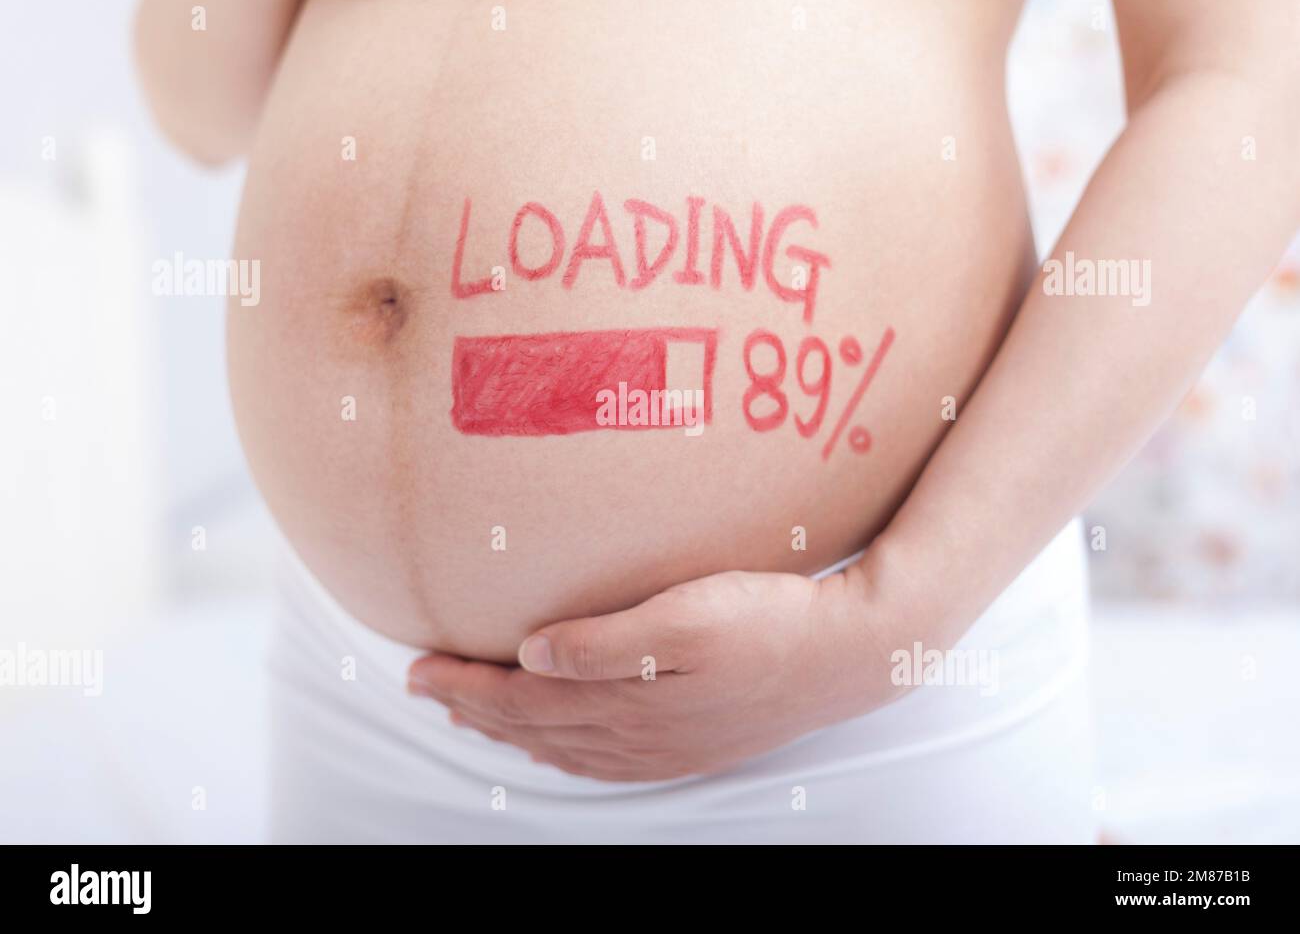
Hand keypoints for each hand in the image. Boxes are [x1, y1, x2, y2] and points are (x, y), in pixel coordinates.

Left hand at [407, 565, 901, 781]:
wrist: (849, 655)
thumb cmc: (770, 620)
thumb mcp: (687, 616)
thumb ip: (605, 642)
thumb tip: (530, 656)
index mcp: (627, 703)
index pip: (521, 700)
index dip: (464, 686)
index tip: (416, 667)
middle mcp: (636, 737)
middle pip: (531, 728)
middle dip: (471, 707)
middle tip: (421, 685)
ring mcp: (664, 748)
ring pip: (562, 747)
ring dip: (508, 731)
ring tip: (471, 713)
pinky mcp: (689, 746)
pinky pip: (602, 761)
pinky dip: (559, 751)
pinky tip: (554, 743)